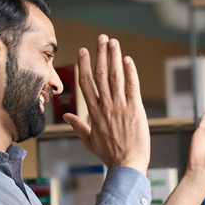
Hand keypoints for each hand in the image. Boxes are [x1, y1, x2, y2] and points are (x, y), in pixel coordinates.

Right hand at [63, 35, 149, 173]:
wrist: (127, 165)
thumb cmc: (110, 155)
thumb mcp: (90, 141)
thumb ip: (78, 126)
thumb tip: (68, 117)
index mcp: (94, 113)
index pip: (86, 84)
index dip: (84, 65)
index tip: (84, 51)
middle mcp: (105, 106)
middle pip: (100, 75)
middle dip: (100, 54)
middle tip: (101, 38)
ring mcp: (120, 107)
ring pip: (115, 77)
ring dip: (114, 57)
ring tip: (113, 42)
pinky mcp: (136, 110)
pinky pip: (132, 87)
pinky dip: (130, 72)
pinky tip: (127, 60)